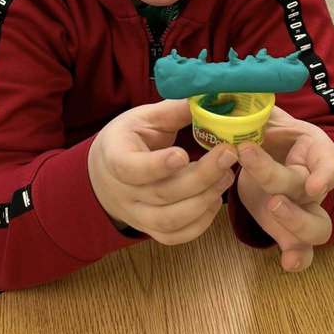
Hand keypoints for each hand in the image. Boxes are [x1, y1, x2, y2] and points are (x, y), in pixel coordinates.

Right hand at [88, 99, 237, 245]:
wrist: (105, 174)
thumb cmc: (128, 139)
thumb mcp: (142, 118)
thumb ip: (172, 111)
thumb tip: (207, 97)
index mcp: (115, 157)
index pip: (130, 168)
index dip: (156, 165)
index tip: (183, 154)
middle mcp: (123, 193)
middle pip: (162, 193)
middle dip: (201, 176)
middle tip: (228, 154)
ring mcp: (137, 216)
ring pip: (171, 220)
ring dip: (204, 200)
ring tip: (227, 175)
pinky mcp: (152, 230)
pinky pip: (176, 236)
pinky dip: (200, 222)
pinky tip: (215, 199)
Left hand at [236, 106, 333, 271]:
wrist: (267, 145)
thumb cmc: (266, 127)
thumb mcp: (262, 111)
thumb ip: (249, 103)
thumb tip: (224, 88)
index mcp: (312, 147)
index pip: (329, 160)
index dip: (325, 175)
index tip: (312, 185)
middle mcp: (313, 178)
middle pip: (312, 194)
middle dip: (295, 197)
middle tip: (272, 197)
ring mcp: (303, 206)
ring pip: (316, 225)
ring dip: (296, 225)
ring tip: (272, 213)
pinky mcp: (288, 226)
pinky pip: (302, 247)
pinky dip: (298, 257)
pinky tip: (288, 264)